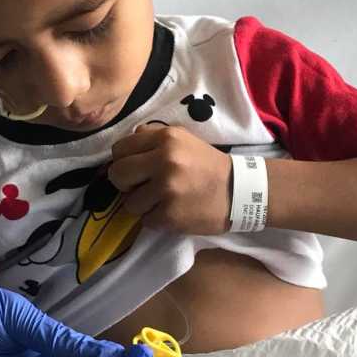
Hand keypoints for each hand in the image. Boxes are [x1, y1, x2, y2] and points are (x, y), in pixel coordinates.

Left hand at [109, 125, 231, 233]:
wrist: (239, 192)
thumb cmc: (207, 165)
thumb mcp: (183, 139)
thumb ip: (152, 137)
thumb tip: (125, 145)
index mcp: (165, 138)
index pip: (119, 149)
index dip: (123, 160)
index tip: (136, 169)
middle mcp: (164, 161)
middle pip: (117, 174)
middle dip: (125, 183)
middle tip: (141, 187)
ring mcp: (166, 190)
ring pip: (128, 202)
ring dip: (141, 204)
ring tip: (161, 201)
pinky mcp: (170, 215)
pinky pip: (144, 220)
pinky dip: (155, 218)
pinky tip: (171, 211)